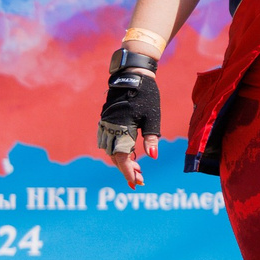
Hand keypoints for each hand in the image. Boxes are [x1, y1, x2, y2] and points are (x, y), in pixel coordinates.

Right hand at [96, 65, 159, 188]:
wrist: (132, 76)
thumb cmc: (146, 96)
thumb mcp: (153, 118)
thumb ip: (151, 138)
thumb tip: (153, 157)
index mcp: (121, 128)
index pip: (122, 157)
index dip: (128, 172)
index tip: (136, 183)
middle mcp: (110, 128)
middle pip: (116, 156)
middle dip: (128, 170)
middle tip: (141, 180)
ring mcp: (106, 124)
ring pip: (112, 150)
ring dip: (124, 161)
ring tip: (139, 170)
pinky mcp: (107, 121)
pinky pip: (111, 141)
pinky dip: (120, 150)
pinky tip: (132, 155)